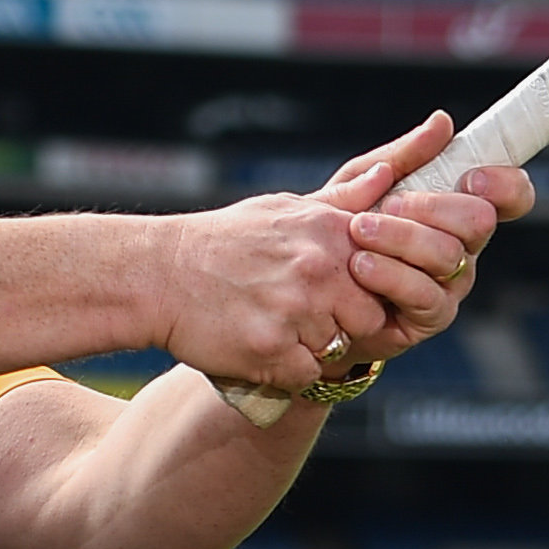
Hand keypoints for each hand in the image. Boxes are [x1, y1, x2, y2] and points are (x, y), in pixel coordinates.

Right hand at [154, 117, 525, 395]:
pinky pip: (306, 375)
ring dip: (314, 347)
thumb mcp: (288, 208)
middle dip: (345, 324)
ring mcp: (296, 311)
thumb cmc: (225, 242)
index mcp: (331, 232)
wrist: (158, 275)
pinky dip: (288, 370)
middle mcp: (319, 269)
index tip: (350, 290)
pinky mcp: (271, 351)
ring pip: (338, 349)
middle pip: (371, 318)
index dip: (375, 288)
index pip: (391, 272)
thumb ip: (346, 199)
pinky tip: (260, 343)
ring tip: (276, 323)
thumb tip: (389, 172)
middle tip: (303, 313)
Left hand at [323, 113, 531, 364]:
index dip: (505, 184)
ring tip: (360, 231)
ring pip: (449, 254)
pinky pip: (425, 294)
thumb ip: (402, 157)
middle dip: (432, 207)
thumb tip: (443, 122)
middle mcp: (465, 247)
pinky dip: (390, 274)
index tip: (470, 177)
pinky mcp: (430, 317)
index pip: (511, 195)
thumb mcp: (362, 183)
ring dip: (401, 237)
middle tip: (389, 204)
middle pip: (480, 221)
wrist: (307, 287)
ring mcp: (451, 284)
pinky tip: (360, 265)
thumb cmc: (338, 229)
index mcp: (457, 209)